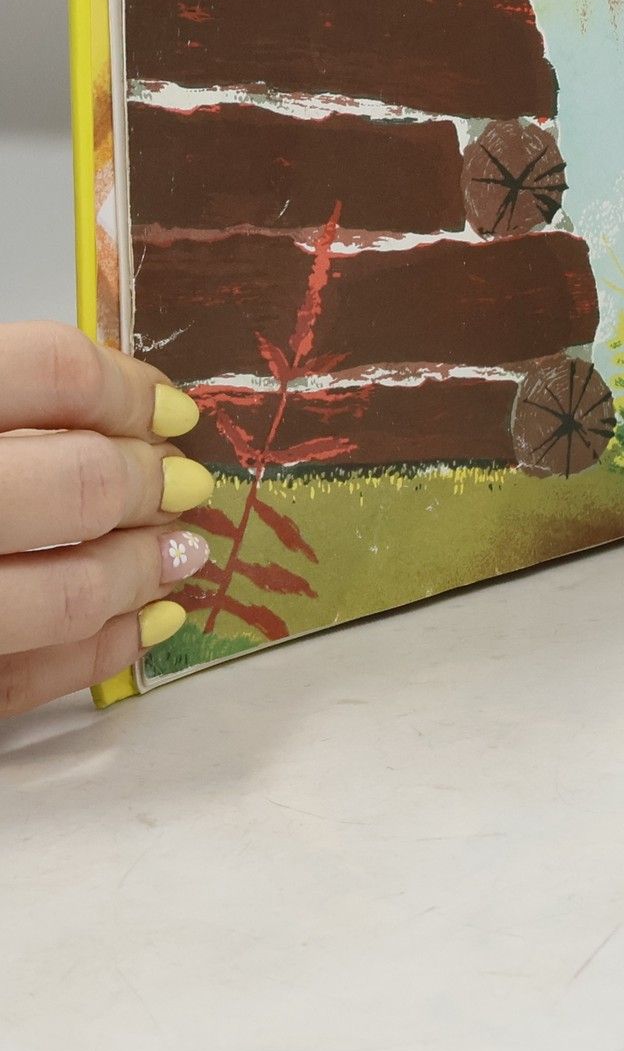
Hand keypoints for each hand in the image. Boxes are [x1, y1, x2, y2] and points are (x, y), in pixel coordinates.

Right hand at [0, 324, 214, 715]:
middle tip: (178, 485)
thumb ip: (17, 403)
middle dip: (147, 484)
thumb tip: (129, 409)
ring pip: (64, 593)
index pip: (46, 370)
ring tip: (179, 553)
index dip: (125, 389)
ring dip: (139, 571)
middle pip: (76, 481)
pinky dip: (102, 650)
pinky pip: (26, 680)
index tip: (170, 411)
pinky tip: (146, 622)